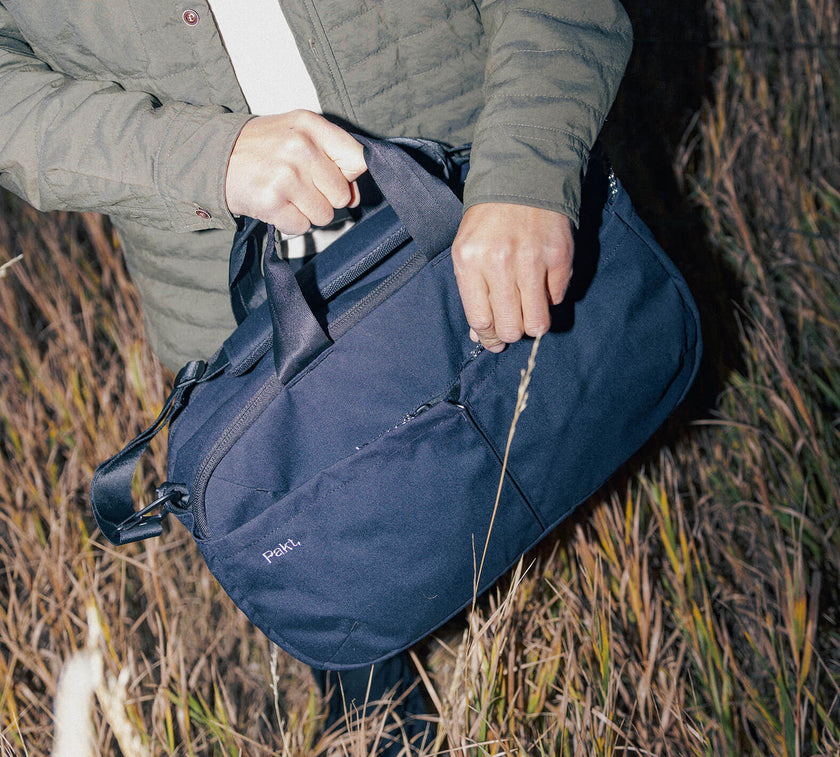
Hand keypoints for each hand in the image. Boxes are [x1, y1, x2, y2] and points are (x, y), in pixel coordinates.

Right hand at [224, 110, 366, 234]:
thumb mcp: (298, 136)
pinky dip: (289, 221)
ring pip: (324, 214)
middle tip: (299, 185)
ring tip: (285, 194)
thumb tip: (355, 197)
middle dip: (324, 197)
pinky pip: (301, 226)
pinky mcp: (271, 202)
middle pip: (341, 194)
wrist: (212, 156)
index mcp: (311, 126)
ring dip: (306, 211)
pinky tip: (275, 204)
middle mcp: (300, 148)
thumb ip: (333, 161)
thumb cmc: (261, 147)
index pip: (358, 158)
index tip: (331, 175)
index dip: (349, 175)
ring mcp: (286, 176)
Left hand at [451, 203, 573, 351]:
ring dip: (533, 324)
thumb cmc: (488, 220)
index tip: (493, 341)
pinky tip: (542, 280)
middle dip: (510, 333)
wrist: (522, 177)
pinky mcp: (560, 258)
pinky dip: (550, 297)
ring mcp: (533, 261)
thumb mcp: (467, 250)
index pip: (481, 320)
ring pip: (537, 323)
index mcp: (470, 262)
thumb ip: (473, 292)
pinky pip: (557, 299)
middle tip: (512, 325)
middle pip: (510, 328)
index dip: (488, 337)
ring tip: (529, 311)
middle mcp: (500, 263)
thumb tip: (482, 335)